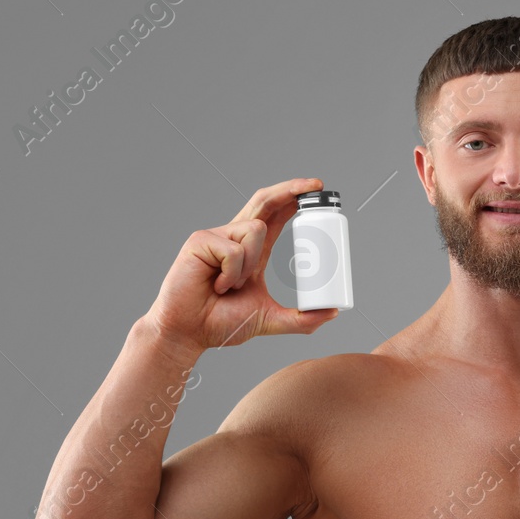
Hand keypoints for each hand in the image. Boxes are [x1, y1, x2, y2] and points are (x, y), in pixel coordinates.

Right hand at [146, 177, 338, 351]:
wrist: (188, 333)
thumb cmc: (220, 324)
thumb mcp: (268, 319)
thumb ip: (300, 319)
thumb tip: (331, 312)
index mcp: (251, 250)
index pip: (275, 216)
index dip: (293, 199)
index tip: (317, 189)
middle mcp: (234, 237)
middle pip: (264, 201)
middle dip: (290, 188)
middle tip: (315, 185)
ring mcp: (216, 236)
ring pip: (255, 229)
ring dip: (250, 263)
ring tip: (230, 286)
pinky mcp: (200, 241)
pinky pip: (234, 249)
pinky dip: (231, 273)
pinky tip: (215, 285)